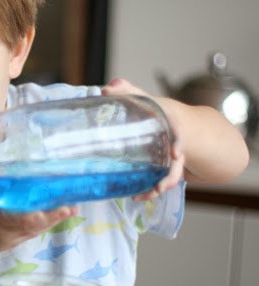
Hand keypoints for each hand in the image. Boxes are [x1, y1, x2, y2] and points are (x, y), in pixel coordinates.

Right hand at [0, 194, 77, 264]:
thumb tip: (4, 169)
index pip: (9, 220)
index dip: (24, 218)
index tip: (37, 215)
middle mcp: (6, 232)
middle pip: (30, 226)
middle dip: (49, 218)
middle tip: (66, 209)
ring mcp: (15, 237)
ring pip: (38, 228)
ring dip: (56, 218)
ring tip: (72, 208)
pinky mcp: (22, 237)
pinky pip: (38, 229)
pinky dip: (53, 220)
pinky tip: (68, 211)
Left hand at [102, 78, 184, 200]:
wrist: (169, 118)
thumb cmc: (153, 108)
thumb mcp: (143, 97)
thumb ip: (126, 90)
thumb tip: (107, 89)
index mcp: (171, 123)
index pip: (178, 132)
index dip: (179, 143)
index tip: (177, 154)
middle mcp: (173, 143)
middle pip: (178, 161)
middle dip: (172, 174)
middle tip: (163, 186)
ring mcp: (168, 157)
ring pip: (170, 174)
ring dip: (160, 186)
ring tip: (148, 195)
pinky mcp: (161, 167)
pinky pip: (160, 180)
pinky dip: (150, 190)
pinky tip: (136, 196)